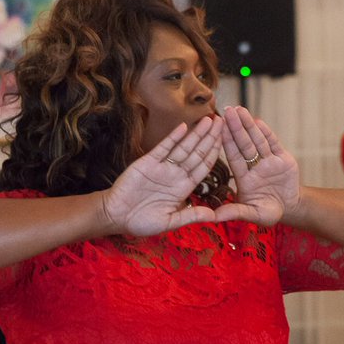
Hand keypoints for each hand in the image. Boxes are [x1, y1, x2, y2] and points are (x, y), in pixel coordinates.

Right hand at [101, 115, 223, 236]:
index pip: (204, 167)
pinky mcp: (147, 162)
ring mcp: (162, 167)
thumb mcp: (169, 222)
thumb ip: (190, 216)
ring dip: (196, 134)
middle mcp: (176, 175)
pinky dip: (173, 137)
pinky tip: (184, 127)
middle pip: (197, 154)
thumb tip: (214, 217)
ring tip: (209, 120)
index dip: (215, 154)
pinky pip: (163, 148)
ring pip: (183, 148)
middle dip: (210, 139)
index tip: (227, 142)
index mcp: (183, 188)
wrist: (115, 215)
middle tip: (222, 123)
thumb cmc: (141, 222)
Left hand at [215, 106, 299, 226]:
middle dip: (236, 127)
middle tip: (227, 110)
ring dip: (249, 125)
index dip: (227, 141)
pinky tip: (258, 122)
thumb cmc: (268, 212)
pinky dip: (267, 133)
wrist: (291, 208)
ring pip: (257, 140)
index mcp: (244, 177)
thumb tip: (213, 217)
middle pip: (244, 144)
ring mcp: (268, 161)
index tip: (218, 127)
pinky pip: (274, 143)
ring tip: (240, 109)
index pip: (233, 156)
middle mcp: (254, 166)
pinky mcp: (283, 158)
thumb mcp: (252, 214)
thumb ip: (235, 212)